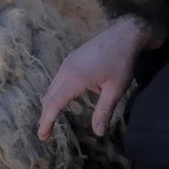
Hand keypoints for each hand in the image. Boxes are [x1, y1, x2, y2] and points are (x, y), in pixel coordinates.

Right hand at [38, 15, 155, 139]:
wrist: (126, 33)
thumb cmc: (123, 61)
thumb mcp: (116, 89)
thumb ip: (104, 111)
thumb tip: (98, 132)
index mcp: (75, 78)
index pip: (54, 104)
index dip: (47, 121)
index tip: (42, 136)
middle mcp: (66, 70)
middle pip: (49, 96)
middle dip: (45, 115)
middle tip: (45, 133)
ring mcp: (67, 63)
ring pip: (52, 88)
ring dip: (50, 104)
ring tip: (51, 119)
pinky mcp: (72, 59)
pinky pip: (59, 79)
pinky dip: (57, 93)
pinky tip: (65, 99)